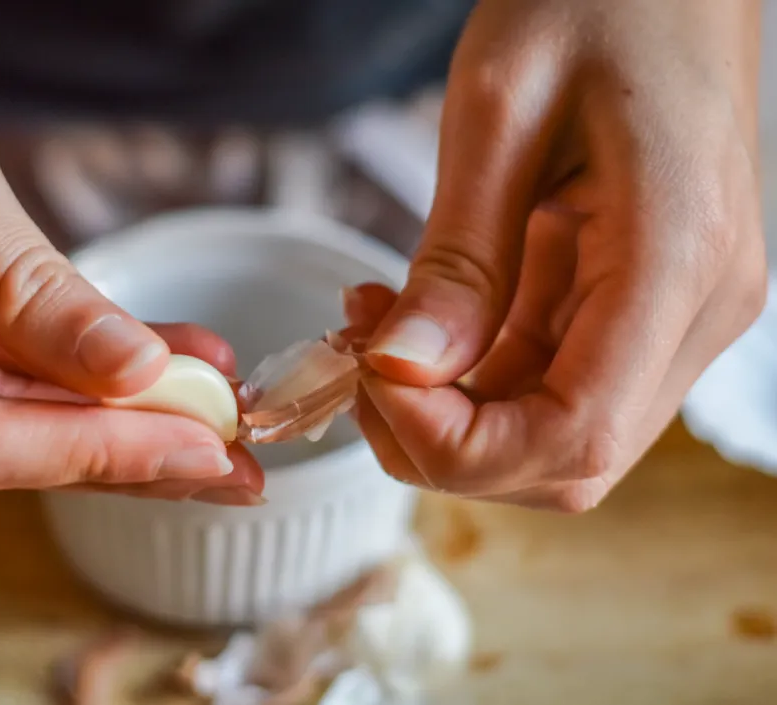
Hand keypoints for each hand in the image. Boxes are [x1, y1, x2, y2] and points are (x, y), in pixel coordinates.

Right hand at [0, 0, 262, 502]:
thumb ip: (18, 278)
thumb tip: (130, 368)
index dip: (84, 453)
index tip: (194, 446)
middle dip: (118, 446)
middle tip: (230, 457)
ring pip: (4, 401)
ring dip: (113, 407)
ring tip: (216, 403)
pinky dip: (80, 352)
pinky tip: (164, 355)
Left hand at [356, 0, 765, 510]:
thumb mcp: (502, 112)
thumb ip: (458, 257)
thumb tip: (403, 371)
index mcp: (679, 262)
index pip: (573, 434)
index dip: (456, 443)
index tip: (372, 378)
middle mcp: (697, 311)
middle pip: (566, 457)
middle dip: (443, 441)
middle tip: (360, 365)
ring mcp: (675, 313)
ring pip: (553, 431)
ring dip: (450, 411)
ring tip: (372, 332)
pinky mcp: (642, 301)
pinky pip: (550, 378)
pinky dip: (471, 376)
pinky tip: (413, 322)